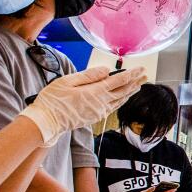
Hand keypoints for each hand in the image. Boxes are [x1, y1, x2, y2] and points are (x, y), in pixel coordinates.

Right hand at [22, 67, 146, 144]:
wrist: (46, 122)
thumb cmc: (53, 100)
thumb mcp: (68, 81)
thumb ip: (89, 75)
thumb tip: (106, 71)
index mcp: (95, 92)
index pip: (119, 81)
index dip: (131, 74)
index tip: (140, 69)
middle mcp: (101, 103)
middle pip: (123, 91)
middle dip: (135, 82)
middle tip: (145, 75)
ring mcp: (99, 112)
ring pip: (119, 100)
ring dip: (130, 92)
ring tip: (137, 86)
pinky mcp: (95, 117)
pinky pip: (113, 107)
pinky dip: (120, 100)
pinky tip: (122, 98)